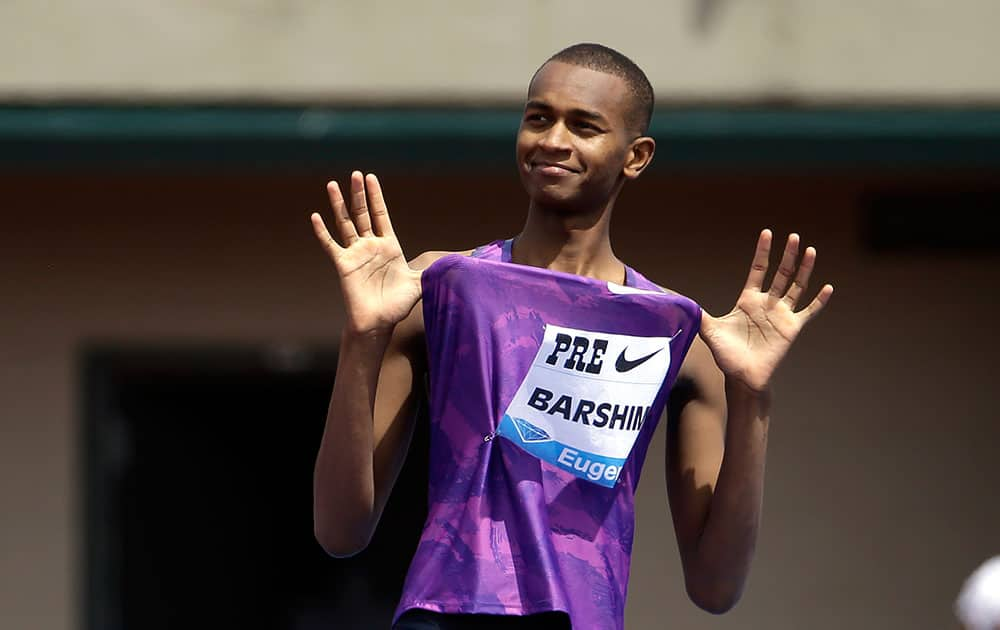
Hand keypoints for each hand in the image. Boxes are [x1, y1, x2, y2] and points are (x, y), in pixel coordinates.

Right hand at [310, 171, 421, 335]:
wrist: (379, 322)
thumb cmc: (398, 305)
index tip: (371, 178)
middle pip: (363, 213)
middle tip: (355, 173)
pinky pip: (330, 245)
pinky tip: (315, 216)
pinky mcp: (343, 264)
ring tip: (332, 185)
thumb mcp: (420, 283)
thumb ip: (434, 270)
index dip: (376, 196)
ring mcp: (356, 254)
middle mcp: (370, 246)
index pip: (381, 215)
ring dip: (338, 204)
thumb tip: (457, 264)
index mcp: (389, 246)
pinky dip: (322, 232)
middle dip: (360, 194)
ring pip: (345, 223)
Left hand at [699, 230, 832, 391]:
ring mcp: (781, 315)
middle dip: (787, 255)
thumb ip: (697, 313)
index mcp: (748, 300)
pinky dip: (819, 301)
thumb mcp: (709, 330)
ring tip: (811, 250)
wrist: (741, 376)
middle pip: (780, 273)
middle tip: (794, 236)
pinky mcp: (792, 328)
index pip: (758, 269)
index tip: (767, 233)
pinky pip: (809, 312)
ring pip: (796, 287)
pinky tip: (828, 287)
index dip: (763, 252)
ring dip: (804, 269)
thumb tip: (675, 302)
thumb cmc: (726, 354)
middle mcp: (767, 304)